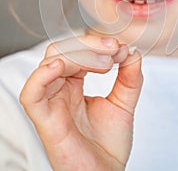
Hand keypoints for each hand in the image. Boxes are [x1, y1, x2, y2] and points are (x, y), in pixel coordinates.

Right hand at [20, 35, 142, 170]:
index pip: (77, 51)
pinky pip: (32, 94)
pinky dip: (42, 75)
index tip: (122, 49)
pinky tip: (60, 66)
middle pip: (63, 51)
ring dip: (78, 55)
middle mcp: (60, 90)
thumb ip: (129, 78)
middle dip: (90, 44)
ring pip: (50, 63)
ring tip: (106, 62)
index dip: (97, 44)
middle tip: (115, 49)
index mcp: (74, 84)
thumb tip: (133, 52)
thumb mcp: (123, 103)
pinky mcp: (45, 119)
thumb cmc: (108, 145)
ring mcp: (52, 103)